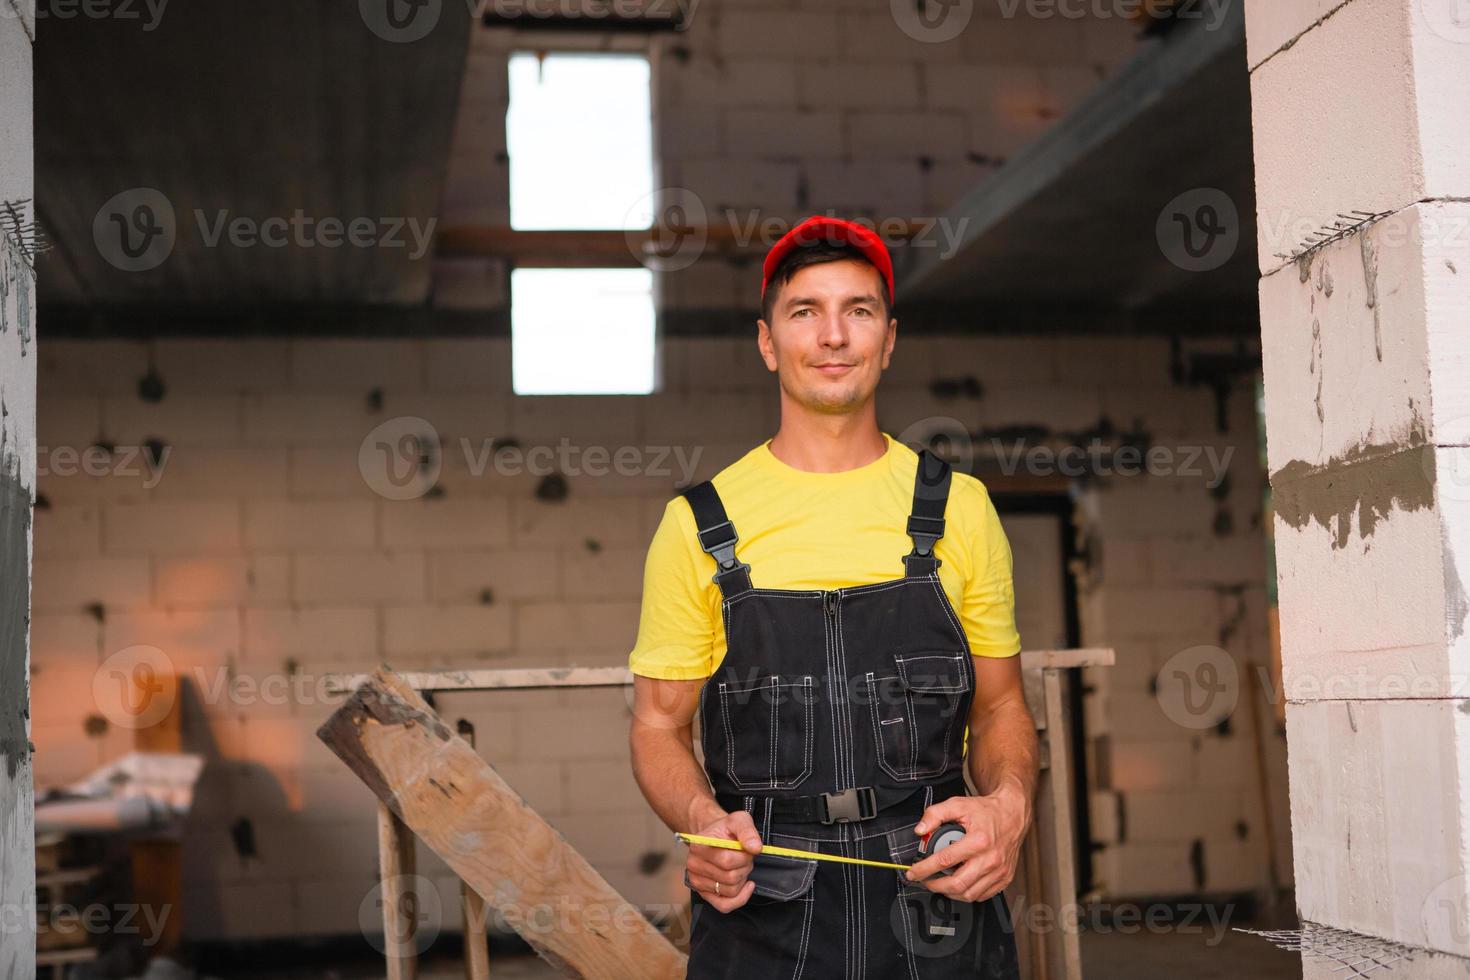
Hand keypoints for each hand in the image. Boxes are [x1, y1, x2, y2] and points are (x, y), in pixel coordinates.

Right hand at [685, 809, 762, 912]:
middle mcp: (693, 865)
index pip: (727, 861)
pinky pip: (724, 906)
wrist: (715, 837)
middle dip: (745, 867)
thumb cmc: (726, 830)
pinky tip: (745, 886)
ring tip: (739, 866)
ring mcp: (697, 882)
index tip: (746, 849)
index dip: (744, 856)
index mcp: (698, 846)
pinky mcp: (704, 894)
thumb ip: (748, 831)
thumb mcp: (739, 820)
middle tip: (744, 857)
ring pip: (730, 891)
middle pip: (730, 877)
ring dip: (742, 879)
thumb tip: (755, 848)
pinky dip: (740, 898)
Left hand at [903, 783, 1030, 902]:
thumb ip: (935, 814)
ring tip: (939, 883)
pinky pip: (982, 895)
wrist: (1012, 815)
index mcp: (978, 841)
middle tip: (924, 881)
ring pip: (969, 894)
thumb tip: (920, 830)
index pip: (944, 860)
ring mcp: (999, 871)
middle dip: (935, 885)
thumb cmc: (987, 811)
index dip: (924, 869)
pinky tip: (958, 885)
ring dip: (949, 892)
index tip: (913, 872)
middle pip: (957, 884)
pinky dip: (966, 894)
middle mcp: (990, 859)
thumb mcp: (958, 804)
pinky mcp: (1005, 878)